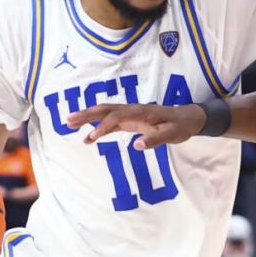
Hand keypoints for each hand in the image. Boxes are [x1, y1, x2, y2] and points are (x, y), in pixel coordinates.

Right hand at [67, 103, 205, 147]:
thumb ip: (156, 140)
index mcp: (140, 112)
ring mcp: (130, 115)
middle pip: (105, 110)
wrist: (187, 118)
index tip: (91, 138)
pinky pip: (110, 122)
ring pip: (105, 114)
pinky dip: (98, 128)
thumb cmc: (180, 126)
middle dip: (86, 114)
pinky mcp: (130, 121)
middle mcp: (132, 110)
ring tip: (69, 124)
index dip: (103, 126)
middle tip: (68, 120)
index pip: (116, 117)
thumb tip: (137, 146)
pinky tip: (88, 138)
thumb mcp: (172, 134)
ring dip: (88, 118)